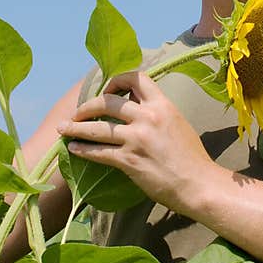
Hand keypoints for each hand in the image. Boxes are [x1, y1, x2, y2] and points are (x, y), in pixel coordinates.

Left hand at [58, 70, 216, 213]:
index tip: (108, 90)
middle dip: (87, 106)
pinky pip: (98, 152)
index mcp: (162, 105)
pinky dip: (83, 150)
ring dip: (76, 128)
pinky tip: (74, 149)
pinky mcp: (129, 160)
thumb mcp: (177, 123)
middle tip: (77, 113)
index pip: (136, 78)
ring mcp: (136, 139)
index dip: (117, 80)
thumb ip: (157, 113)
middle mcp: (147, 117)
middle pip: (108, 101)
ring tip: (64, 129)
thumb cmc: (192, 157)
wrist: (198, 184)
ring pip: (97, 128)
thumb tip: (138, 108)